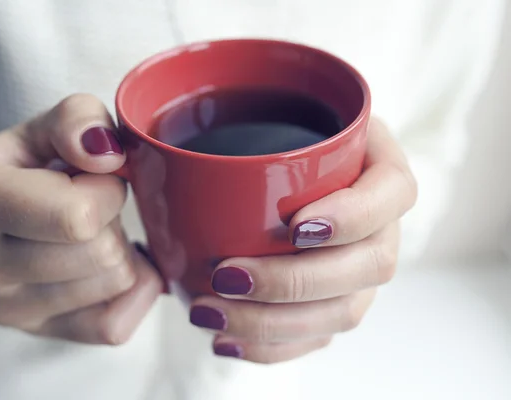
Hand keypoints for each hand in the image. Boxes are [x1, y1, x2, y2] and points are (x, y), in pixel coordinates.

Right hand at [0, 94, 162, 343]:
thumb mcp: (50, 125)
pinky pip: (115, 324)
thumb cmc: (35, 165)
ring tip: (87, 232)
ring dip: (118, 250)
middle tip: (88, 206)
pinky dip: (130, 291)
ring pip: (114, 283)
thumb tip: (106, 154)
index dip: (107, 191)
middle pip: (101, 253)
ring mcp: (2, 308)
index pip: (76, 217)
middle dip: (112, 220)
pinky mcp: (35, 333)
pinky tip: (105, 265)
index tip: (91, 178)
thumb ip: (79, 119)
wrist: (14, 210)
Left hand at [189, 118, 416, 362]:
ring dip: (276, 323)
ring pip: (344, 311)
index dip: (353, 215)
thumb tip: (118, 149)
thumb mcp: (260, 103)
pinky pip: (320, 337)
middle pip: (370, 264)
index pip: (393, 191)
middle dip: (295, 281)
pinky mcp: (338, 301)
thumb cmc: (270, 134)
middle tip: (226, 275)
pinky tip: (228, 342)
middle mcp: (380, 222)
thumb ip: (220, 106)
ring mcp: (362, 268)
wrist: (282, 167)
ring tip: (211, 315)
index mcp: (376, 164)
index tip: (294, 227)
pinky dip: (274, 347)